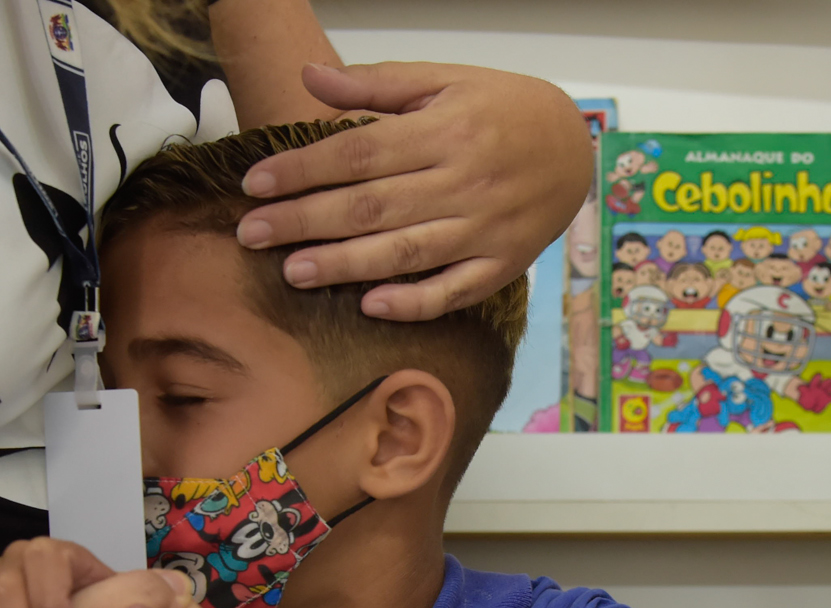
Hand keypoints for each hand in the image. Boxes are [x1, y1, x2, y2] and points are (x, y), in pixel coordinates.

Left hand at [236, 62, 592, 319]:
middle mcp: (465, 182)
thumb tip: (311, 78)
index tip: (256, 184)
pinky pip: (454, 291)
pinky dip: (414, 303)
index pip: (359, 152)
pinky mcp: (502, 265)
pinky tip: (371, 306)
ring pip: (405, 253)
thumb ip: (377, 85)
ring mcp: (485, 229)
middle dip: (306, 221)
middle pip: (372, 206)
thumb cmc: (504, 110)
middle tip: (254, 235)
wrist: (577, 147)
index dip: (303, 169)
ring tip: (295, 272)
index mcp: (446, 131)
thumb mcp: (445, 81)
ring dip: (346, 265)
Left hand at [794, 373, 830, 413]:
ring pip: (830, 388)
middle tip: (830, 380)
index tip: (819, 374)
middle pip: (825, 383)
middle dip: (827, 382)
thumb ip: (802, 390)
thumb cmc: (805, 397)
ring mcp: (824, 393)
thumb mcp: (802, 394)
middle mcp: (820, 388)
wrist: (809, 403)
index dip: (817, 378)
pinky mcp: (828, 399)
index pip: (815, 381)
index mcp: (813, 386)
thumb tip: (798, 387)